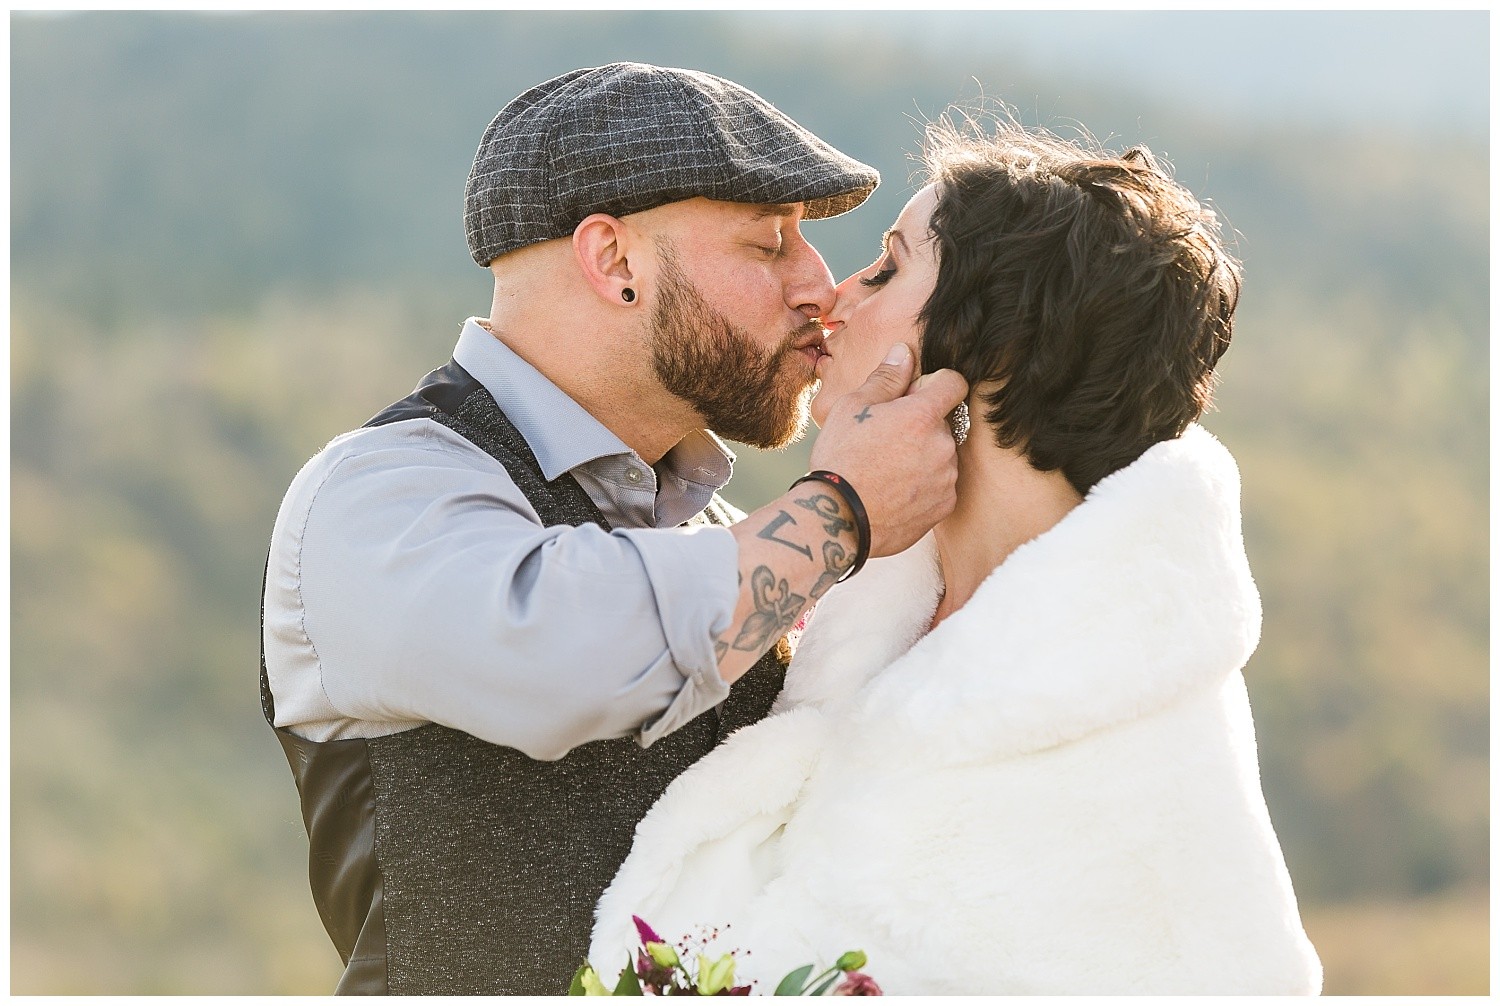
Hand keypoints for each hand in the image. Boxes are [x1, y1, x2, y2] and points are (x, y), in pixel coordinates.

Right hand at [808, 343, 967, 556]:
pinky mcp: (944, 506)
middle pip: (943, 422)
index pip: (954, 383)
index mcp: (923, 415)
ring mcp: (946, 478)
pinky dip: (924, 485)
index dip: (934, 385)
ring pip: (942, 454)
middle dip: (921, 425)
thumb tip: (905, 352)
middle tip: (885, 440)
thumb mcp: (853, 408)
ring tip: (887, 470)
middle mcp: (943, 445)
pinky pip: (941, 485)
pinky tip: (894, 490)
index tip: (913, 397)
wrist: (839, 519)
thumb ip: (886, 378)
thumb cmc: (841, 459)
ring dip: (923, 455)